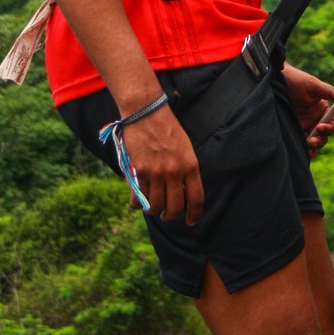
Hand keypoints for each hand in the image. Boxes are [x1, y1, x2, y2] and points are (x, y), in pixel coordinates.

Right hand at [123, 105, 204, 224]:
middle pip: (174, 208)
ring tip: (152, 208)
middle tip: (166, 215)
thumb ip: (185, 169)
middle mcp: (174, 171)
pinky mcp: (138, 171)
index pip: (196, 199)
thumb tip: (182, 192)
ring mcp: (155, 172)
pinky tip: (138, 200)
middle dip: (170, 216)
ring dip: (153, 211)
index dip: (194, 215)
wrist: (145, 112)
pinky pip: (138, 197)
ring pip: (155, 206)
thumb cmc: (167, 127)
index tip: (191, 222)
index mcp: (190, 165)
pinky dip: (137, 203)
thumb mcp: (185, 147)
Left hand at [282, 62, 333, 157]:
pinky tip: (302, 153)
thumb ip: (330, 92)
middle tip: (312, 141)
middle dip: (320, 140)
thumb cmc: (296, 80)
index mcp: (322, 110)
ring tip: (308, 149)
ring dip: (313, 147)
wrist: (275, 81)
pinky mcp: (292, 130)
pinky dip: (303, 149)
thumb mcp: (314, 84)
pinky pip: (300, 143)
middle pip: (323, 136)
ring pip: (313, 142)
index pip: (331, 123)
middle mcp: (314, 119)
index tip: (320, 127)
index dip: (329, 128)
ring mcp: (303, 126)